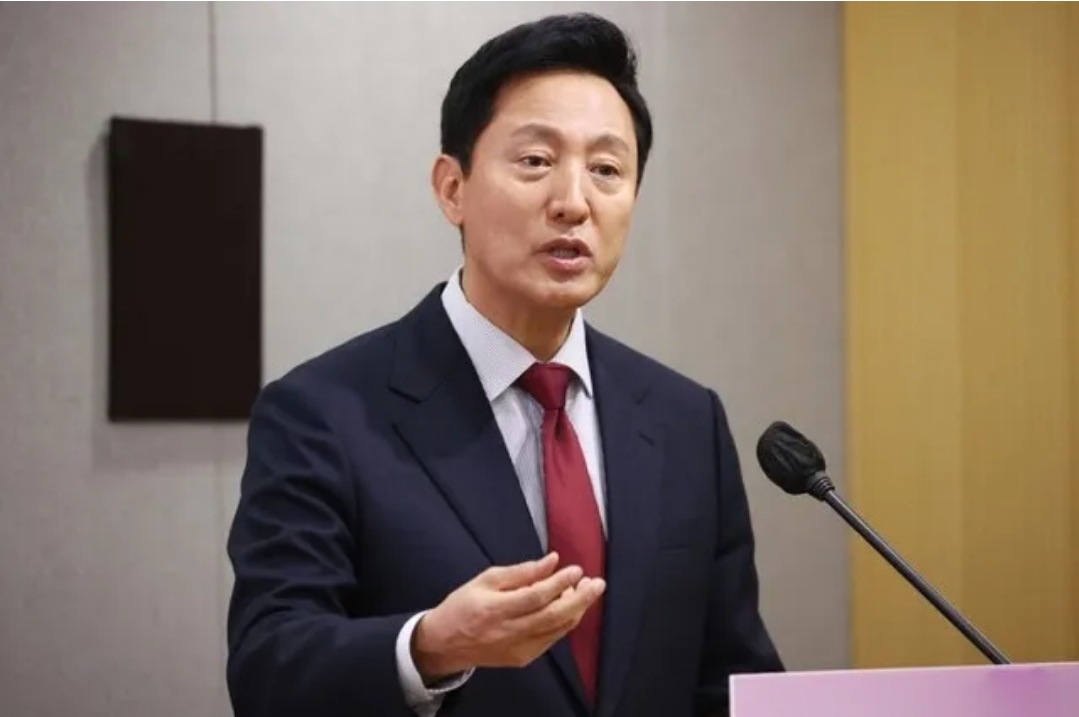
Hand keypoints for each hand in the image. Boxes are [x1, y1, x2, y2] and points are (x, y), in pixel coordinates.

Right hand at [411, 552, 605, 681]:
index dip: (560, 583)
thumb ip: (520, 572)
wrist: (446, 644)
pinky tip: (570, 607)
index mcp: (497, 609)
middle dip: (580, 599)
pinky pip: (551, 640)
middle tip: (597, 583)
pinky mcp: (523, 659)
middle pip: (554, 616)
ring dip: (577, 610)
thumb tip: (552, 561)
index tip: (576, 569)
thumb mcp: (485, 580)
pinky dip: (564, 623)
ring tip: (587, 591)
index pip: (537, 596)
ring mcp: (518, 649)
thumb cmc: (464, 605)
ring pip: (557, 630)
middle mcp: (510, 632)